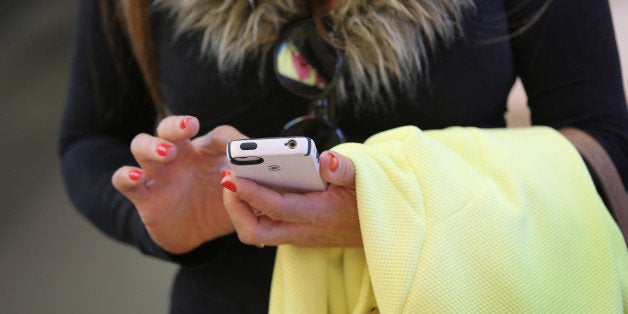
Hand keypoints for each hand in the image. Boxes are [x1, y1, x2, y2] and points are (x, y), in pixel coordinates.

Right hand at [111, 116, 246, 253]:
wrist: (196, 234)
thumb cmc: (220, 206)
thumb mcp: (241, 197)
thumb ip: (254, 187)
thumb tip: (274, 180)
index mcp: (208, 152)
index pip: (218, 136)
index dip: (231, 140)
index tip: (243, 148)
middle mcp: (181, 156)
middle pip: (170, 128)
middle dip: (177, 125)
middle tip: (189, 127)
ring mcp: (160, 173)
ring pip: (142, 146)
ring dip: (152, 146)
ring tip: (167, 152)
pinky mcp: (144, 194)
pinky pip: (125, 180)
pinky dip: (127, 176)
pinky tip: (137, 177)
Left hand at [221, 151, 360, 246]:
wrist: (380, 230)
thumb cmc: (370, 201)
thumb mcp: (365, 180)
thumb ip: (344, 169)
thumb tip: (324, 160)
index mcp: (318, 216)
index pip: (276, 208)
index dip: (250, 193)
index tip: (231, 176)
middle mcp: (303, 231)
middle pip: (255, 232)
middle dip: (235, 207)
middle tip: (230, 179)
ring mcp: (297, 235)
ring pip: (257, 232)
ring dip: (241, 208)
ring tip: (237, 178)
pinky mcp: (296, 233)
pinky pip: (266, 225)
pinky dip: (253, 208)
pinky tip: (255, 185)